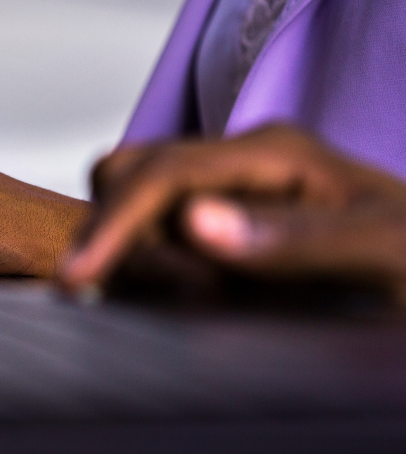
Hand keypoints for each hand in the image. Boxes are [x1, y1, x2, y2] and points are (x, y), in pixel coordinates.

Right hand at [60, 125, 405, 295]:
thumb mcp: (384, 255)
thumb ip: (295, 241)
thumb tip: (196, 223)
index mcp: (274, 153)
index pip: (163, 173)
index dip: (113, 224)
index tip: (78, 278)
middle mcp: (240, 161)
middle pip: (129, 175)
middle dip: (122, 236)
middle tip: (177, 298)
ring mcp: (226, 189)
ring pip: (132, 205)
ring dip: (140, 257)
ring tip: (205, 301)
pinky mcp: (218, 219)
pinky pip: (154, 234)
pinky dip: (152, 266)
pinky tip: (197, 296)